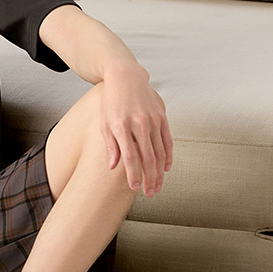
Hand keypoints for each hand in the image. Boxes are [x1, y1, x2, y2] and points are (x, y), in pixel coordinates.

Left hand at [99, 63, 172, 196]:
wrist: (125, 77)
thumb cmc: (111, 102)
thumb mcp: (104, 122)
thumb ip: (111, 145)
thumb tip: (114, 167)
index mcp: (121, 126)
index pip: (131, 157)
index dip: (133, 175)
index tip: (134, 188)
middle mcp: (139, 124)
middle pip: (148, 158)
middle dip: (149, 178)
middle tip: (150, 193)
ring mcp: (153, 120)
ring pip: (160, 152)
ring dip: (159, 172)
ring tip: (157, 186)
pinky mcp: (162, 117)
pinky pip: (167, 141)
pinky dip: (168, 156)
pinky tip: (166, 168)